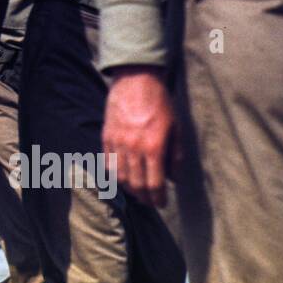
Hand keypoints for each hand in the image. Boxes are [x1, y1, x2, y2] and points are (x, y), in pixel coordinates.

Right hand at [103, 66, 179, 207]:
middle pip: (136, 184)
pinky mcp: (106, 136)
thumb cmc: (159, 102)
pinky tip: (123, 178)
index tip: (162, 203)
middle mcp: (134, 147)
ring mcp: (117, 142)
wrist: (136, 79)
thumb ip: (176, 156)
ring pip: (120, 177)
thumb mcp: (176, 128)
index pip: (155, 183)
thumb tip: (175, 179)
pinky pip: (108, 163)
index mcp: (154, 146)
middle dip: (144, 198)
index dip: (158, 198)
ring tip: (137, 193)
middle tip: (150, 202)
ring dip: (129, 189)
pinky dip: (115, 175)